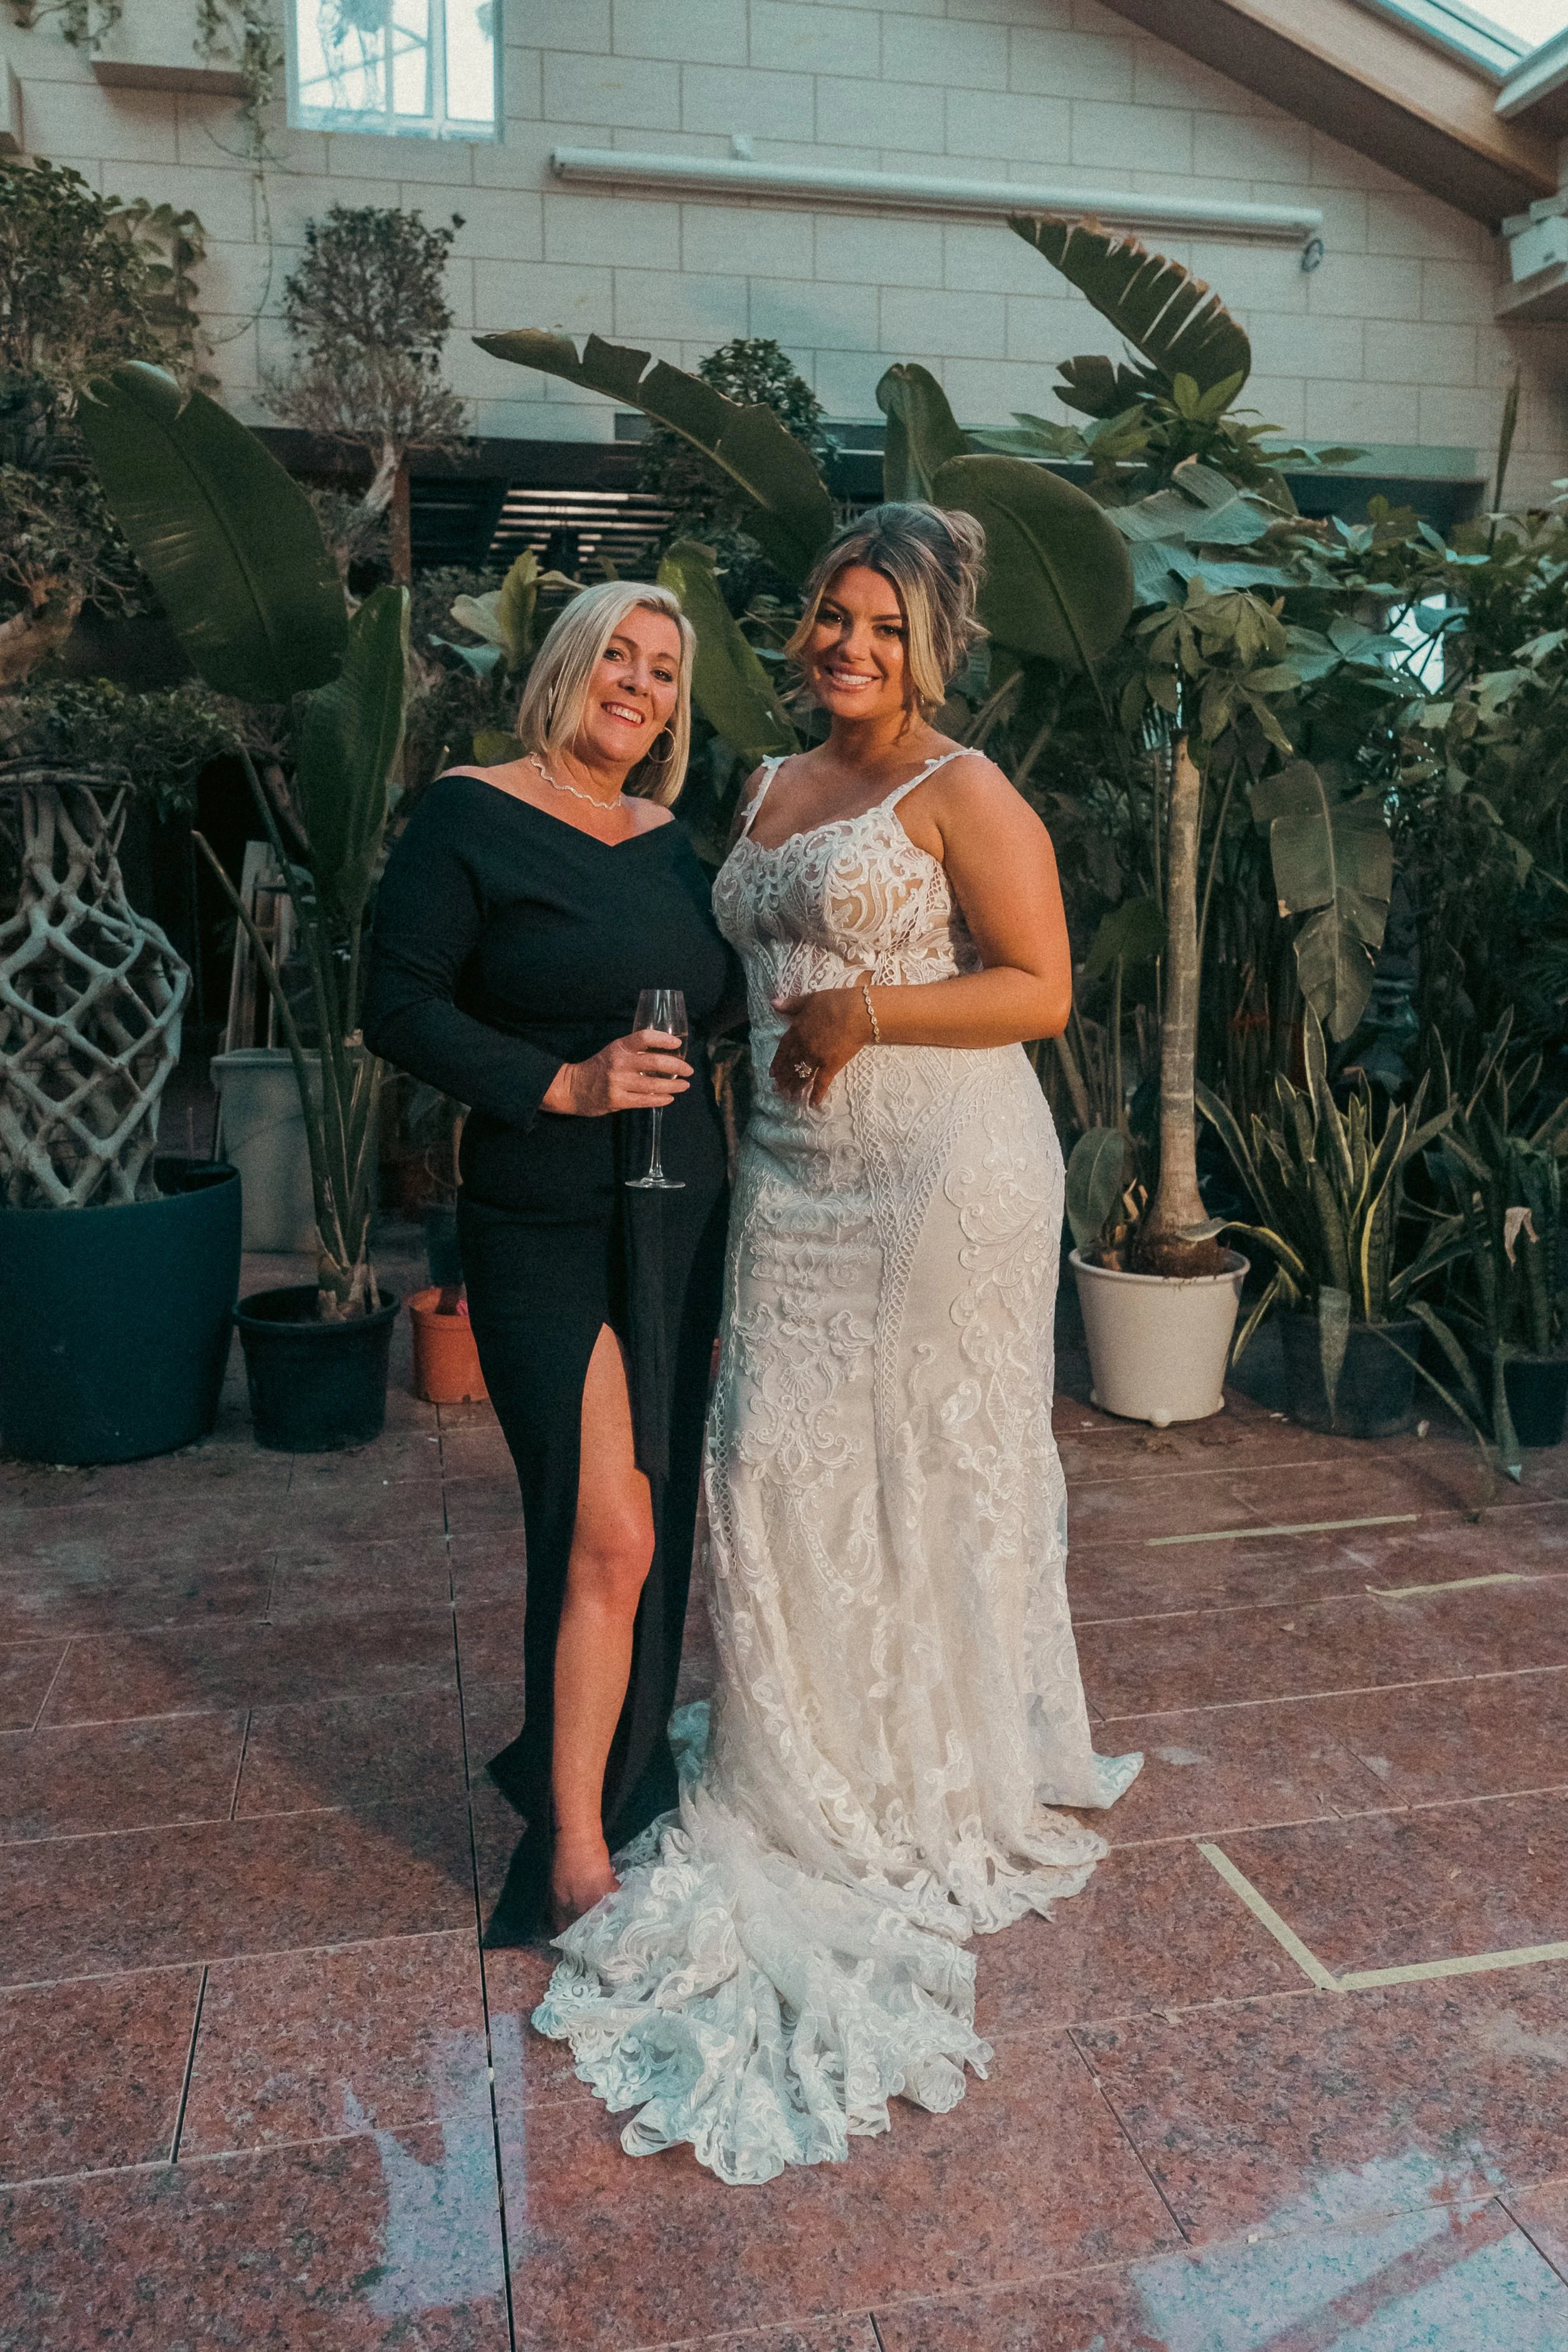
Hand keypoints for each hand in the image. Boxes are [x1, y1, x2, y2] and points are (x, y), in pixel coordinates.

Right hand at [543, 1027, 691, 1117]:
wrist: (573, 1087)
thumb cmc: (598, 1067)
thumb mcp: (613, 1051)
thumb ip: (634, 1051)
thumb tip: (665, 1052)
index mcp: (619, 1047)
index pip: (644, 1037)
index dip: (663, 1039)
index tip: (678, 1044)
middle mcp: (619, 1063)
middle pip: (655, 1062)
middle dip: (678, 1066)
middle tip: (689, 1070)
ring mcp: (618, 1083)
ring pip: (653, 1085)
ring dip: (673, 1086)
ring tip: (684, 1086)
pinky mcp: (617, 1100)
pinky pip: (644, 1101)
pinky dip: (660, 1100)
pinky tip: (669, 1098)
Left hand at [770, 988, 870, 1108]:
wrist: (857, 1012)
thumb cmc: (836, 1002)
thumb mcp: (810, 999)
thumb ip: (791, 1004)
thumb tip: (773, 1002)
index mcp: (797, 1030)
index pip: (783, 1049)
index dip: (777, 1062)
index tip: (772, 1074)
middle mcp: (803, 1046)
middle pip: (791, 1065)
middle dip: (784, 1079)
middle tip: (778, 1091)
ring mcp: (816, 1057)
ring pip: (802, 1075)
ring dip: (795, 1088)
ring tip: (790, 1098)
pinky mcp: (831, 1065)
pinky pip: (821, 1083)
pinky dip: (816, 1094)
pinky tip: (813, 1104)